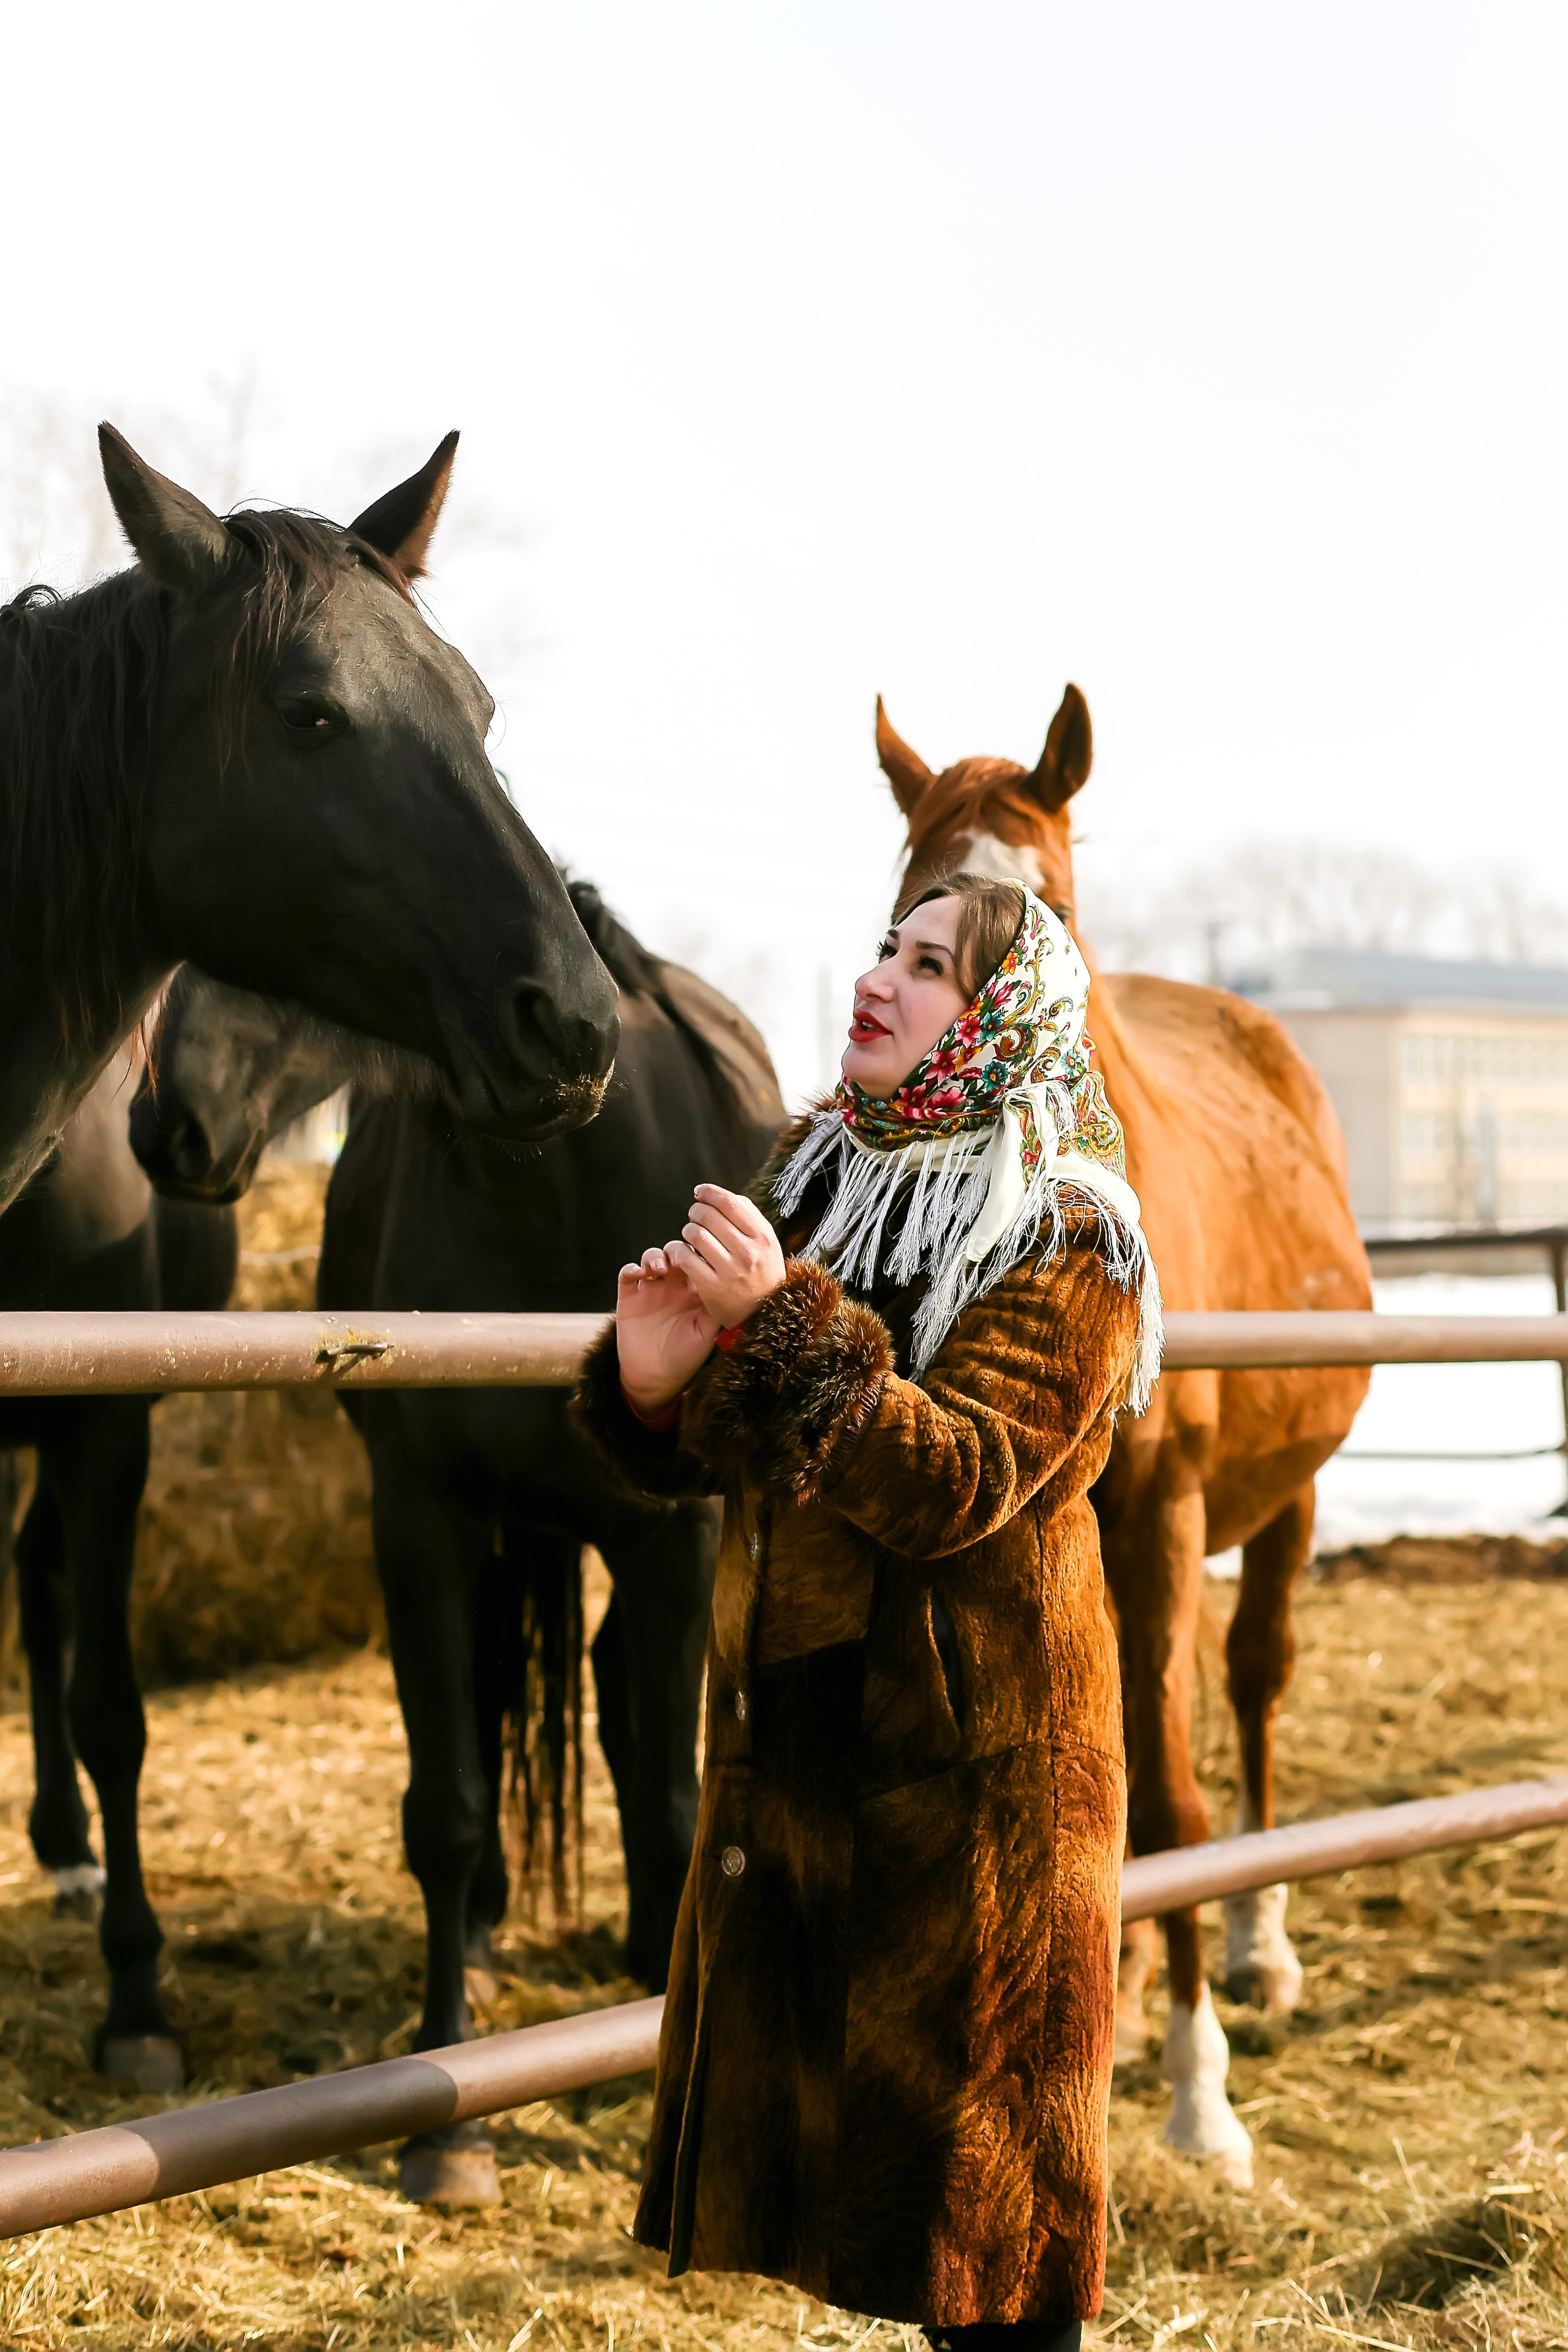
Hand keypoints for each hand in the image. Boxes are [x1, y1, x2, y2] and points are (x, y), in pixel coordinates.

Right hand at [615, 1248, 719, 1414]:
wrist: (655, 1378)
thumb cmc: (685, 1357)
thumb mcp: (706, 1334)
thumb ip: (715, 1309)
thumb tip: (727, 1284)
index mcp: (693, 1292)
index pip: (698, 1262)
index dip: (701, 1255)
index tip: (704, 1260)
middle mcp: (672, 1287)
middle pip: (675, 1253)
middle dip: (678, 1250)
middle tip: (681, 1260)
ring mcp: (650, 1290)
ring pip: (652, 1257)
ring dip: (655, 1256)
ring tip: (661, 1269)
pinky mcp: (629, 1298)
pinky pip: (627, 1274)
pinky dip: (632, 1268)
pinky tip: (639, 1274)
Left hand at [666, 1183, 785, 1328]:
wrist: (765, 1313)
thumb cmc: (762, 1272)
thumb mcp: (767, 1243)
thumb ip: (749, 1217)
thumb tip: (722, 1196)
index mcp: (763, 1237)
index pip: (730, 1203)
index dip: (710, 1192)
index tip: (700, 1192)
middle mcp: (748, 1252)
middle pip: (709, 1215)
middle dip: (696, 1211)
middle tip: (695, 1216)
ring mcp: (730, 1271)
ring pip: (695, 1234)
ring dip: (688, 1230)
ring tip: (691, 1235)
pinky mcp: (712, 1288)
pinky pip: (686, 1258)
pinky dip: (681, 1251)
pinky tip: (686, 1253)